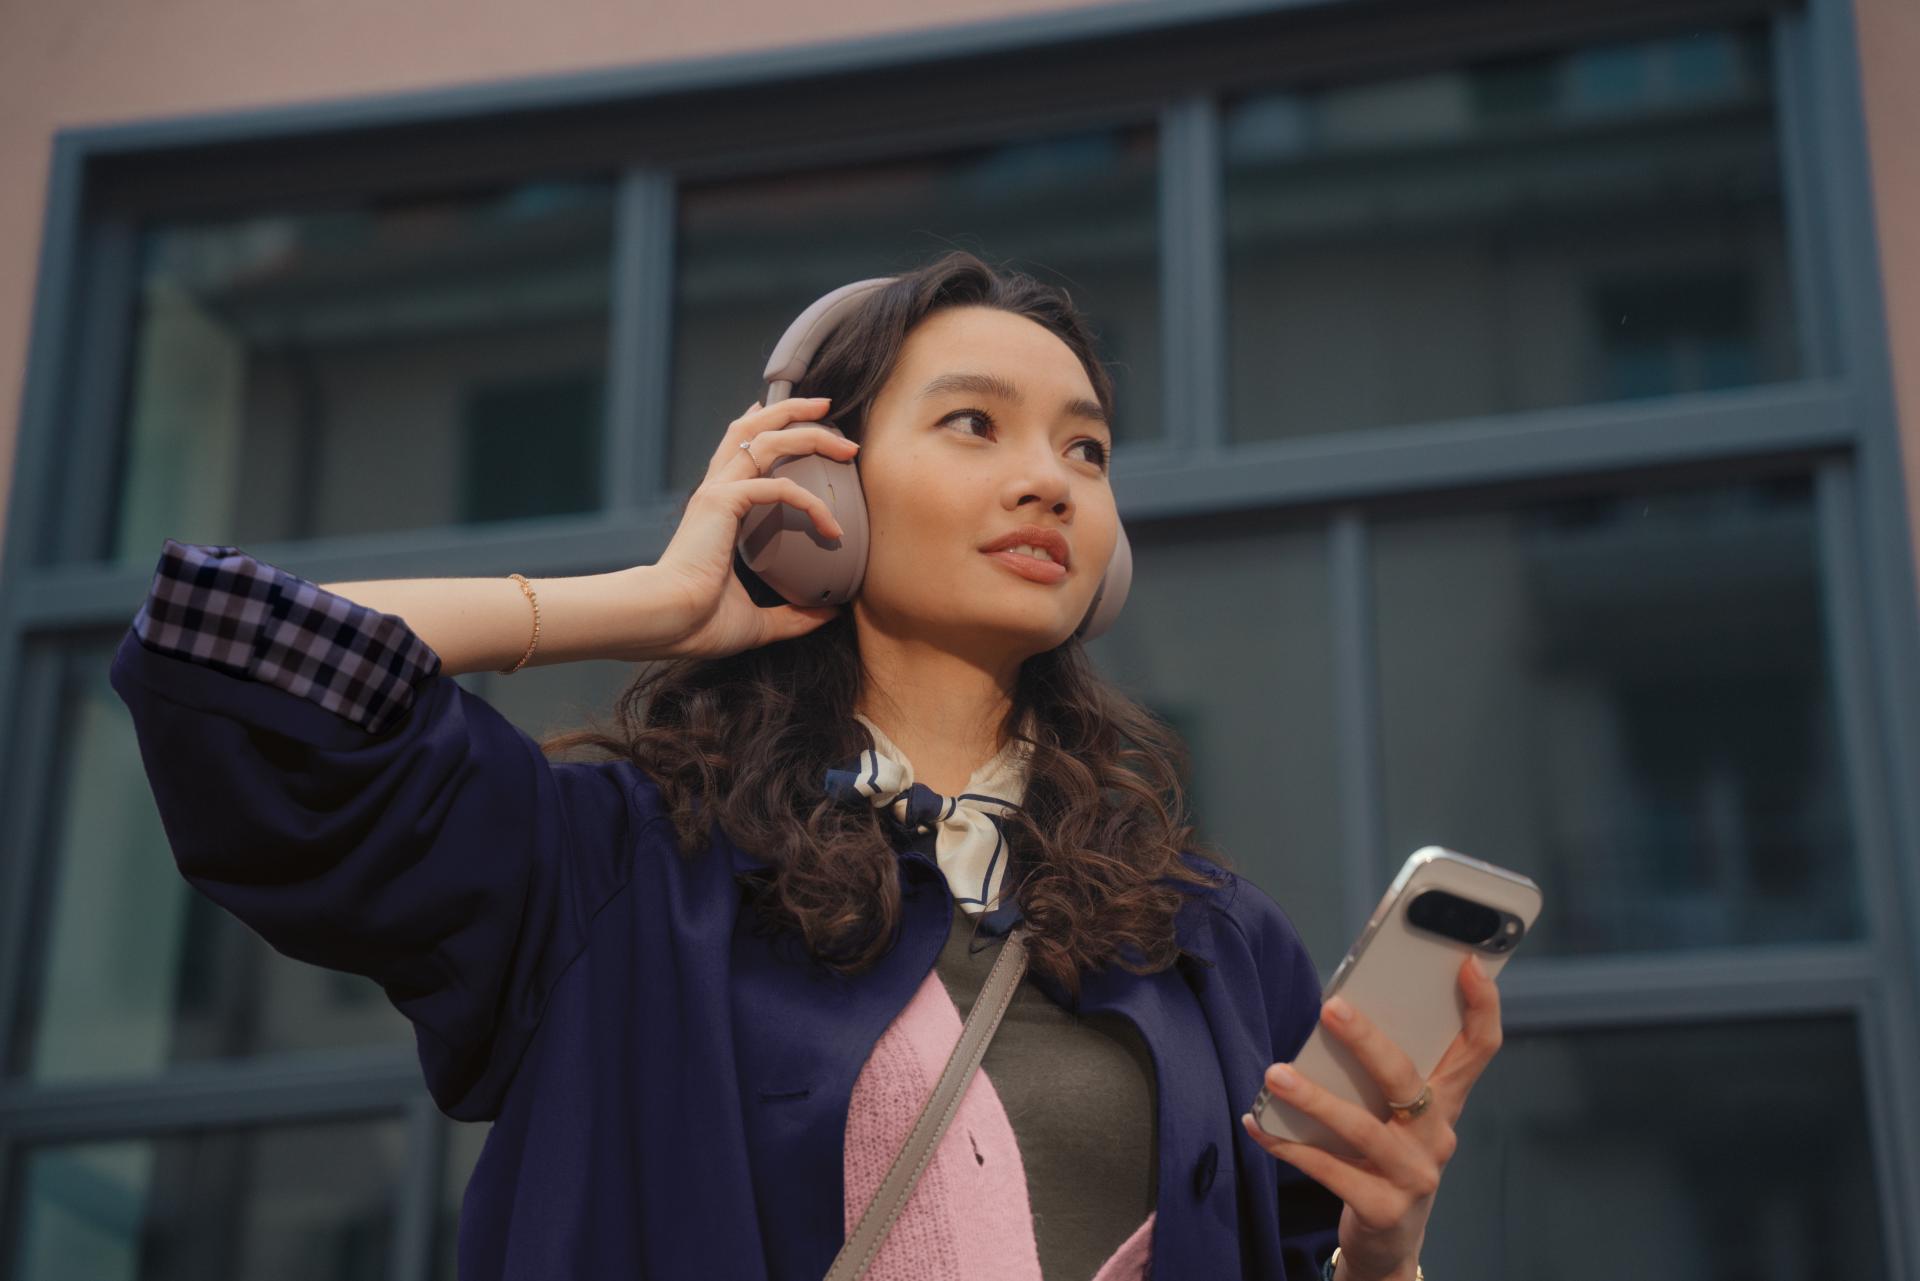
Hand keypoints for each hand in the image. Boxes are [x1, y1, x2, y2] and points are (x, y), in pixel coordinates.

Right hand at [651, 396, 862, 658]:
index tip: (799, 425)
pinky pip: (779, 486)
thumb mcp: (758, 622)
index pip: (741, 451)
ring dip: (807, 432)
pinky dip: (811, 502)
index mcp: (718, 509)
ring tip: (844, 440)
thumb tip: (828, 614)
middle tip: (829, 410)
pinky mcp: (723, 502)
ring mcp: (717, 492)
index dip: (768, 429)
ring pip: (765, 438)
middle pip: (752, 427)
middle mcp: (715, 491)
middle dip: (793, 411)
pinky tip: (832, 528)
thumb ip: (793, 615)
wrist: (666, 623)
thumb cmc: (697, 624)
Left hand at [1239, 953, 1504, 1280]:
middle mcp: (1438, 1137)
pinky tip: (1257, 1124)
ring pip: (1362, 1128)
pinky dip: (1287, 1145)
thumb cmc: (1385, 1157)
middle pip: (1408, 1079)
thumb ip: (1384, 1072)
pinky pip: (1328, 1170)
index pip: (1479, 1049)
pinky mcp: (1382, 1209)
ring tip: (1274, 1073)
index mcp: (1446, 1104)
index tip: (1467, 963)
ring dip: (1314, 1098)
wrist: (1388, 1241)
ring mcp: (1414, 1176)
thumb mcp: (1397, 1116)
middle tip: (1330, 1007)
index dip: (1482, 1007)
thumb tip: (1339, 1009)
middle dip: (1368, 1040)